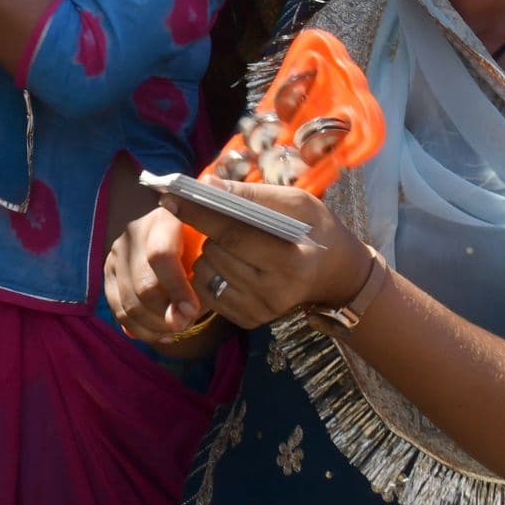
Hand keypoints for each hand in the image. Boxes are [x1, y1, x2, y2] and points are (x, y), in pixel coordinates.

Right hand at [106, 203, 214, 342]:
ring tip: (177, 329)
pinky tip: (163, 333)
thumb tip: (181, 318)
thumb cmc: (203, 249)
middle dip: (167, 314)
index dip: (177, 288)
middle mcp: (134, 233)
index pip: (161, 255)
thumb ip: (200, 285)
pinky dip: (142, 330)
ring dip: (156, 326)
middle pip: (143, 285)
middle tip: (186, 324)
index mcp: (163, 220)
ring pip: (129, 304)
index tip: (193, 311)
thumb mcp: (208, 257)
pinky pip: (119, 312)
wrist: (182, 239)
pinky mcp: (108, 273)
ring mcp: (117, 253)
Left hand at [172, 182, 369, 331]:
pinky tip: (230, 262)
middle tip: (223, 219)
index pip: (234, 235)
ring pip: (205, 273)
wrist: (332, 273)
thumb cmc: (314, 230)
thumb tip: (206, 184)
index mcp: (292, 262)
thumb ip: (252, 194)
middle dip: (209, 231)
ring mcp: (261, 311)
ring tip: (232, 243)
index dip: (200, 213)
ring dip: (208, 252)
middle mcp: (276, 293)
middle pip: (216, 253)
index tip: (171, 196)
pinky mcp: (249, 320)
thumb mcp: (297, 203)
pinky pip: (208, 292)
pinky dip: (210, 272)